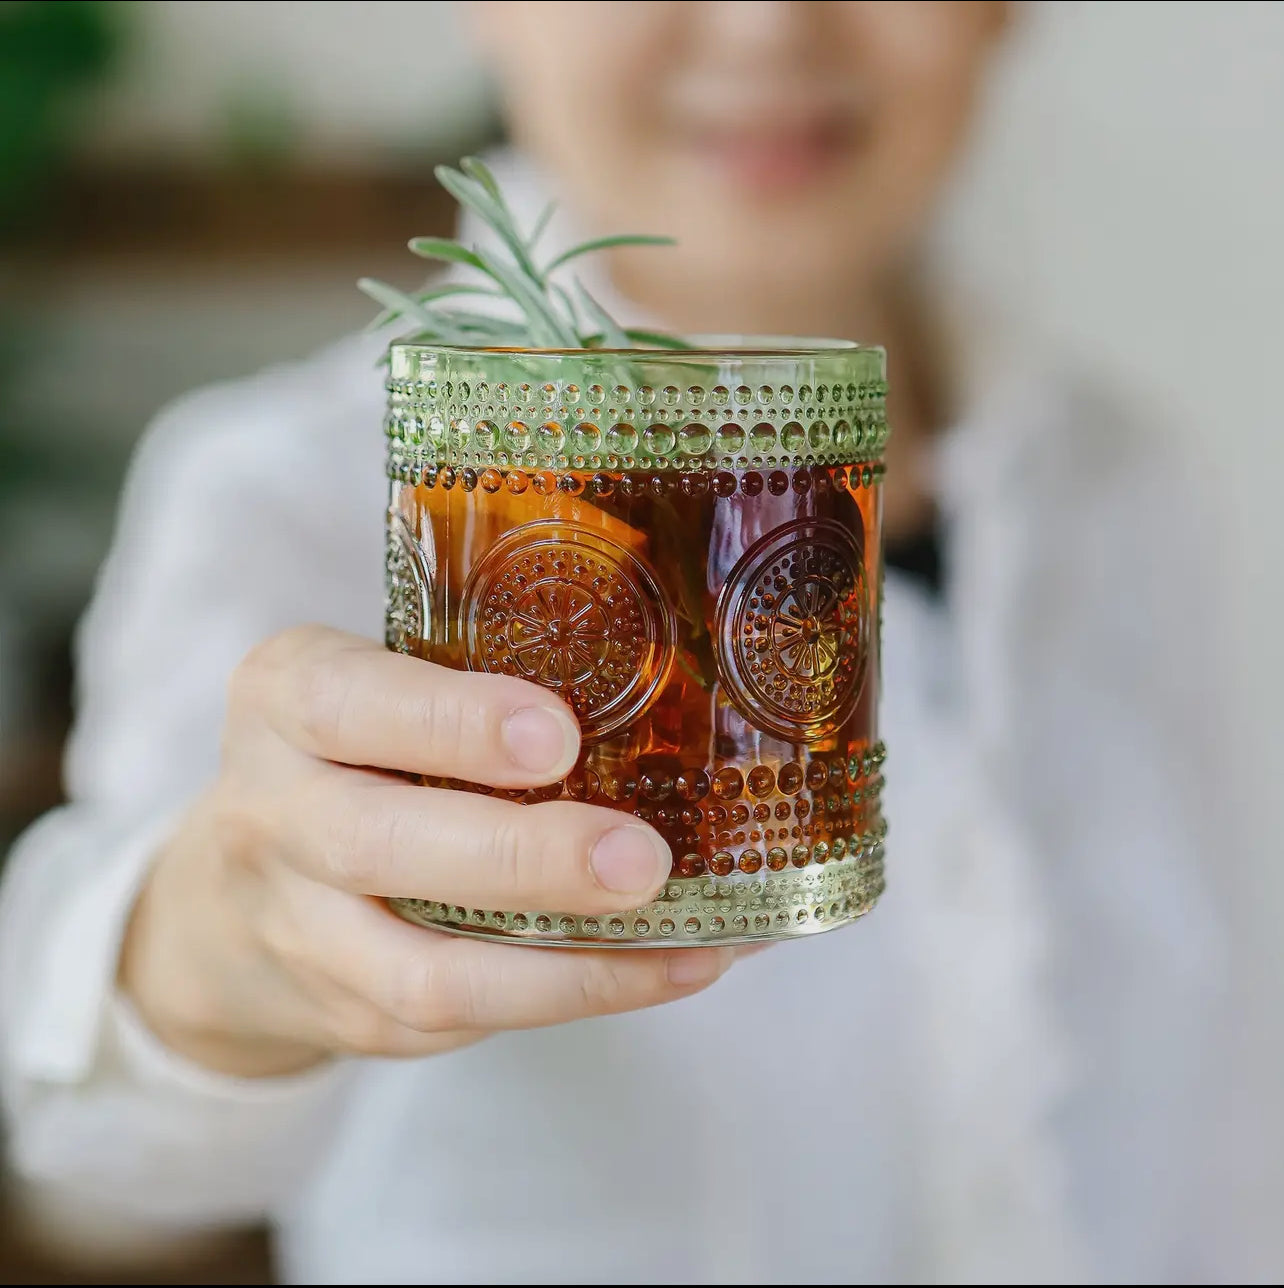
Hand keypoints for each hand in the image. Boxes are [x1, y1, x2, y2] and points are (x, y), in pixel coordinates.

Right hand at [119, 626, 736, 1076]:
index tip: (557, 733)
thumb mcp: (374, 687)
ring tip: (682, 940)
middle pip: (377, 847)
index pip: (343, 703)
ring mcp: (302, 932)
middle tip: (640, 860)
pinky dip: (578, 995)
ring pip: (421, 973)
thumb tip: (664, 698)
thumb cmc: (348, 759)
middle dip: (522, 859)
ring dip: (566, 965)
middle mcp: (273, 817)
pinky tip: (668, 967)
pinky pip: (465, 1020)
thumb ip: (470, 683)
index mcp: (282, 702)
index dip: (451, 722)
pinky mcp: (351, 1015)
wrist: (229, 907)